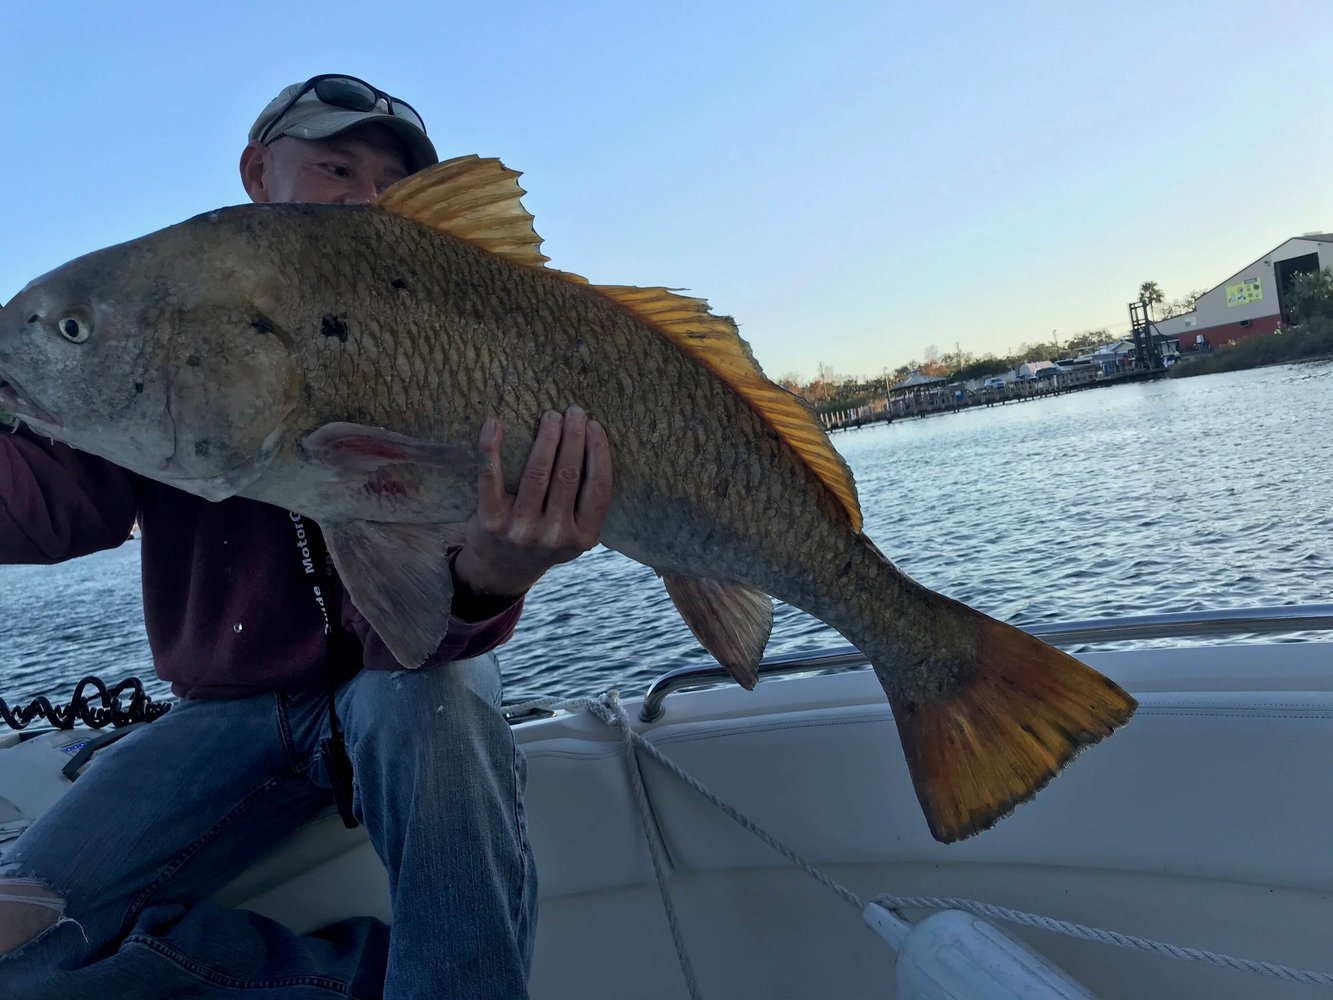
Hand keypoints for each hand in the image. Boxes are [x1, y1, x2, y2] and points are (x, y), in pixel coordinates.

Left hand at [452, 406, 611, 610]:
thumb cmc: (543, 539)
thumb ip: (585, 503)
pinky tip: (494, 424)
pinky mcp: (491, 521)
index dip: (598, 452)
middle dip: (573, 436)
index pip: (597, 487)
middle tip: (574, 412)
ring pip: (537, 473)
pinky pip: (490, 477)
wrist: (500, 570)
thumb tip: (594, 443)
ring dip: (546, 437)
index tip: (595, 426)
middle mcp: (554, 535)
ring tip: (550, 416)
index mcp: (583, 537)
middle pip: (568, 474)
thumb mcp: (574, 534)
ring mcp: (522, 529)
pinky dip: (491, 448)